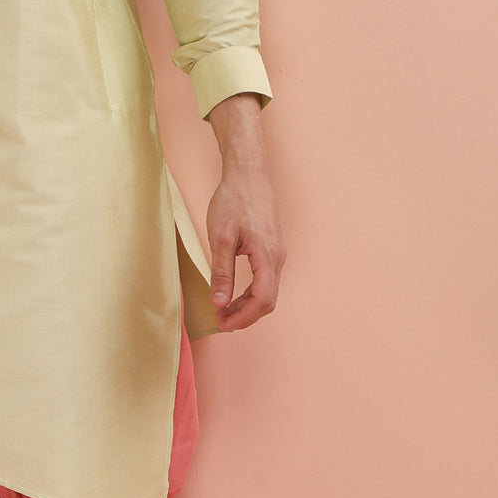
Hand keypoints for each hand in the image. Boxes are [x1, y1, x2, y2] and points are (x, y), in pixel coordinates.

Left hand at [205, 93, 285, 332]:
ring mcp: (277, 252)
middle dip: (245, 315)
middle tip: (221, 321)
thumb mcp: (220, 237)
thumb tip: (219, 303)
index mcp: (267, 256)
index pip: (262, 300)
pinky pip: (265, 278)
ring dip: (247, 305)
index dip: (243, 317)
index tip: (223, 323)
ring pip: (267, 290)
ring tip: (224, 311)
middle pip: (267, 300)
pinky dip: (251, 291)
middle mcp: (278, 257)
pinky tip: (233, 293)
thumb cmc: (233, 200)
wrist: (247, 173)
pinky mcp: (272, 247)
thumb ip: (221, 272)